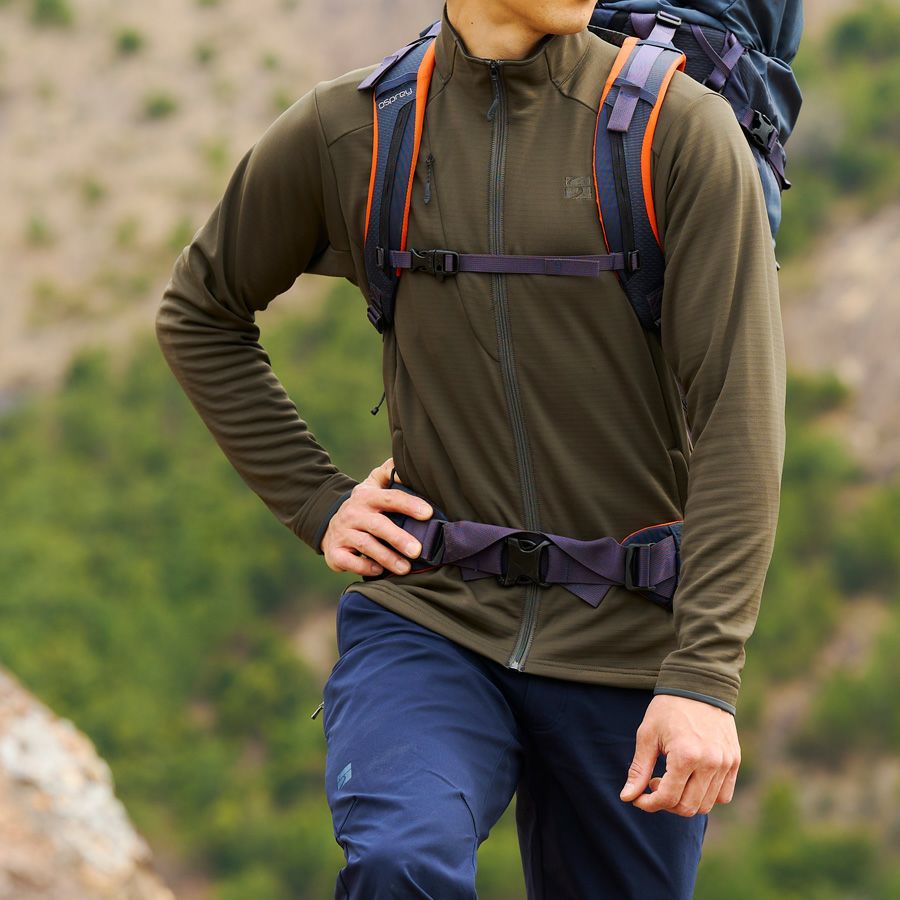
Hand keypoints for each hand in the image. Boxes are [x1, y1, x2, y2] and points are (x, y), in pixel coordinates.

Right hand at [322, 457, 433, 577]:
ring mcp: (343, 533)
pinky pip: (350, 562)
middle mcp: (353, 513)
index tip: (428, 514)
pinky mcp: (335, 552)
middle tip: (417, 550)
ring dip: (387, 557)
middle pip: (378, 525)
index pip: (390, 498)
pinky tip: (379, 571)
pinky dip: (365, 567)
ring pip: (366, 545)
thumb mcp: (372, 486)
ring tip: (405, 568)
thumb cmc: (364, 507)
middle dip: (398, 538)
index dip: (409, 504)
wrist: (330, 525)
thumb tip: (406, 464)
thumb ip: (389, 473)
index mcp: (367, 496)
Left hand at [619, 694, 740, 815]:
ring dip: (685, 801)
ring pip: (706, 804)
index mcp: (686, 755)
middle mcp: (710, 763)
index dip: (649, 803)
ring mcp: (726, 763)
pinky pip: (723, 795)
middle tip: (655, 783)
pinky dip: (706, 795)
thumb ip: (639, 769)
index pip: (668, 798)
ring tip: (672, 779)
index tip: (638, 797)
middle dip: (666, 803)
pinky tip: (691, 779)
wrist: (698, 685)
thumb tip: (627, 797)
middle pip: (688, 807)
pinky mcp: (734, 761)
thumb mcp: (647, 735)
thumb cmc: (668, 708)